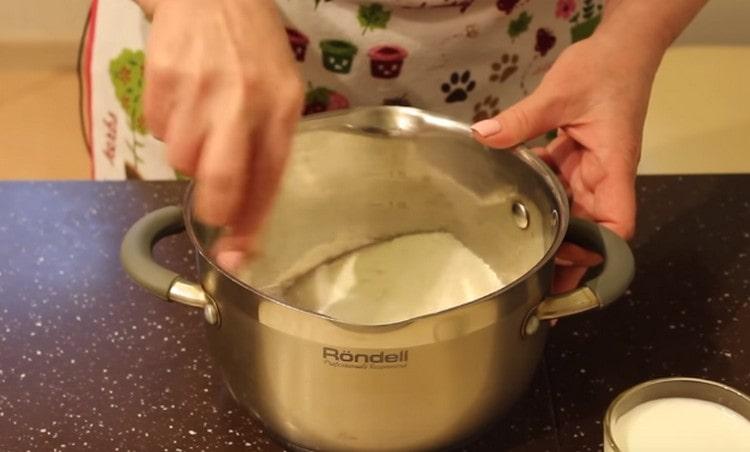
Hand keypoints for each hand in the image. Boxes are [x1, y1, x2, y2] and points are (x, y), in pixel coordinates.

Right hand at [140, 0, 303, 269]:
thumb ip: (268, 146)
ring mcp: (201, 89)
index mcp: (282, 107)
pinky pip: (158, 129)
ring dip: (188, 154)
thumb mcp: (281, 91)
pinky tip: (183, 99)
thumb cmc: (253, 47)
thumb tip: (246, 207)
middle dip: (214, 209)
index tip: (239, 253)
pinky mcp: (163, 78)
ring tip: (201, 121)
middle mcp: (244, 101)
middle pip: (223, 180)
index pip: (270, 178)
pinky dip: (167, 125)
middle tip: (210, 210)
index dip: (252, 222)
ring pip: (182, 159)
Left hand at [472, 34, 655, 291]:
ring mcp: (590, 169)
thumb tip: (484, 136)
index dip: (596, 250)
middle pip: (592, 228)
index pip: (617, 225)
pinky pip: (558, 186)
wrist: (620, 48)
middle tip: (529, 271)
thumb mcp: (559, 94)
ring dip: (549, 227)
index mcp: (613, 168)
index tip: (564, 260)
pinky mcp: (576, 159)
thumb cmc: (604, 70)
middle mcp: (604, 176)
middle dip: (565, 252)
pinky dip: (539, 193)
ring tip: (517, 249)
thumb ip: (522, 119)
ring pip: (572, 210)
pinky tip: (511, 198)